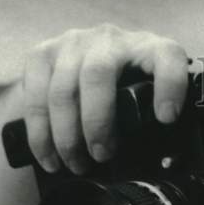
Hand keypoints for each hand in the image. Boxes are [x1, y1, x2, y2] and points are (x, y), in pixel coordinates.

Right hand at [22, 23, 188, 173]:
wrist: (90, 64)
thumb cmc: (129, 92)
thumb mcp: (150, 100)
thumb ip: (156, 120)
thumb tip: (161, 163)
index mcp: (149, 49)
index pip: (166, 56)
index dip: (169, 85)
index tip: (167, 117)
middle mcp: (111, 40)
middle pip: (97, 75)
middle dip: (97, 122)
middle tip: (101, 156)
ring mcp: (74, 43)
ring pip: (62, 88)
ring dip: (66, 135)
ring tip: (76, 164)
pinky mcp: (43, 54)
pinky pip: (34, 94)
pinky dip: (39, 133)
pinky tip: (50, 158)